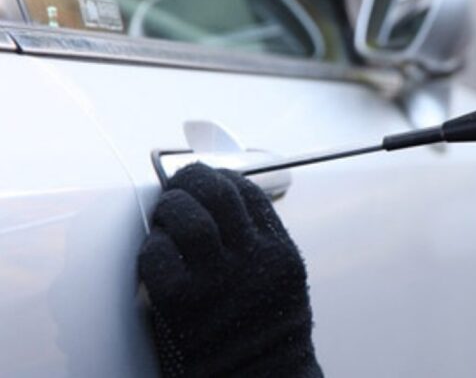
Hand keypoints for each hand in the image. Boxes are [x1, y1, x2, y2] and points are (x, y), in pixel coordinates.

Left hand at [138, 163, 321, 376]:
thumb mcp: (284, 283)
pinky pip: (159, 255)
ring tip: (165, 213)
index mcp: (279, 254)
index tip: (210, 178)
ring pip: (189, 217)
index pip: (250, 194)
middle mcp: (253, 261)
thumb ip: (262, 244)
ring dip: (171, 208)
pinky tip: (156, 252)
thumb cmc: (267, 336)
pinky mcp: (183, 303)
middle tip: (180, 184)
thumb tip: (227, 210)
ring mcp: (218, 280)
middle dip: (193, 179)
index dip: (224, 177)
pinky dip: (152, 247)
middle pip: (220, 193)